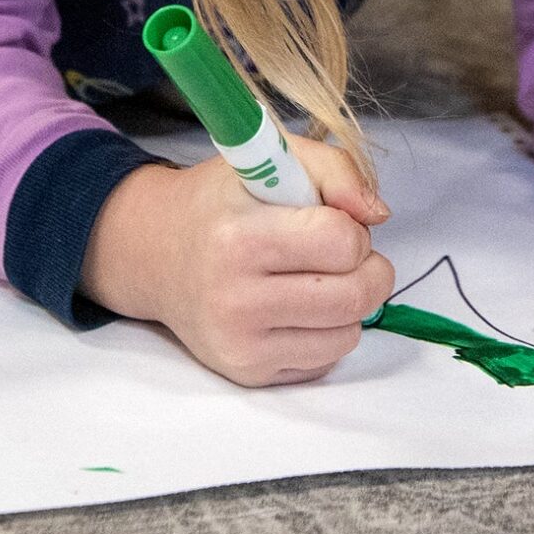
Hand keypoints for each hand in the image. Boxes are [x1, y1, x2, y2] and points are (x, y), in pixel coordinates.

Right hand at [82, 133, 393, 385]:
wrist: (156, 255)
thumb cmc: (220, 203)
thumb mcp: (270, 160)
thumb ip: (334, 169)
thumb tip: (378, 214)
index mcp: (239, 237)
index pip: (341, 241)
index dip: (351, 228)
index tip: (331, 222)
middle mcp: (235, 298)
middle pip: (354, 296)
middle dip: (369, 270)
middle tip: (347, 255)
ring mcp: (240, 342)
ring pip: (348, 334)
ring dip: (349, 304)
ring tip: (318, 278)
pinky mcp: (249, 372)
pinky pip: (325, 360)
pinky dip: (326, 333)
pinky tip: (297, 308)